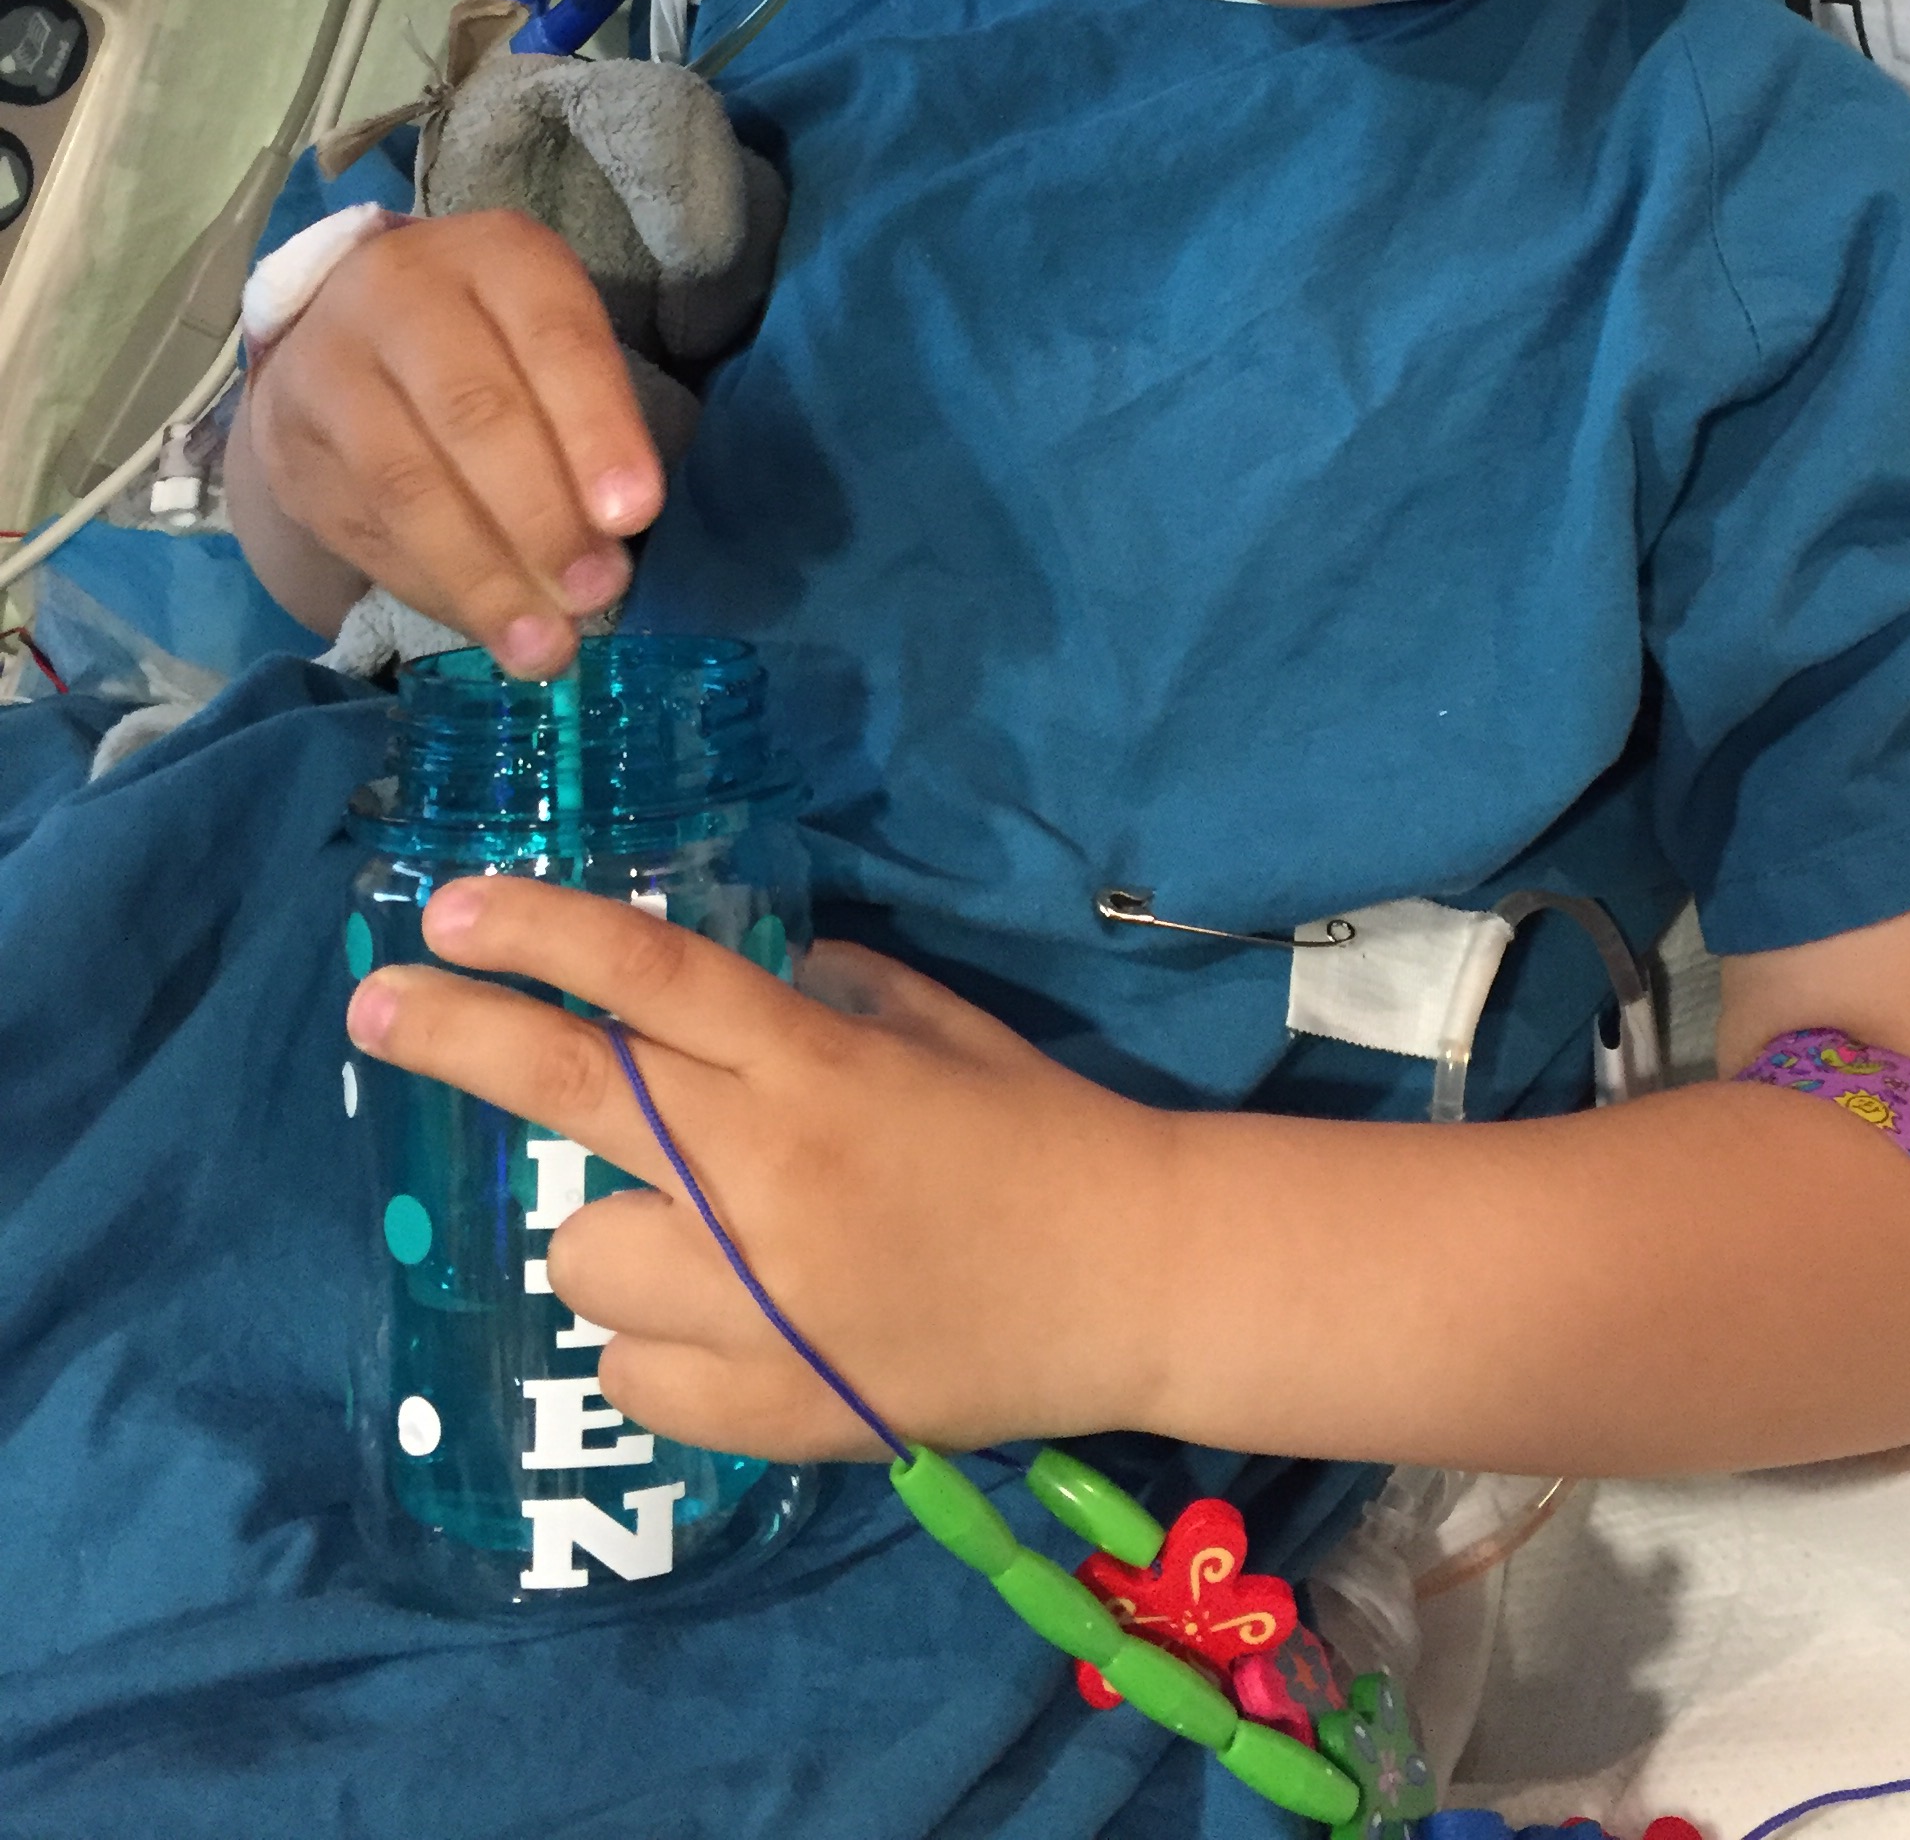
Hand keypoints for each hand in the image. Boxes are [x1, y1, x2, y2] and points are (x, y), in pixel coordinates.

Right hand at [241, 210, 661, 674]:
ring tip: (542, 646)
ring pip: (405, 483)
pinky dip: (430, 589)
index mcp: (494, 255)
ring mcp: (326, 366)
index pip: (553, 339)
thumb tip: (611, 541)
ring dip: (481, 576)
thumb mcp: (555, 348)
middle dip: (541, 517)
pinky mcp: (285, 444)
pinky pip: (362, 529)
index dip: (596, 431)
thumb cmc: (493, 345)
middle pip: (472, 413)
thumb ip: (588, 426)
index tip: (636, 516)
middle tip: (593, 594)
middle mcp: (396, 293)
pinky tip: (481, 624)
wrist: (349, 336)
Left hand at [346, 876, 1170, 1461]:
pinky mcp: (768, 1407)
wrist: (1128, 1279)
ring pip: (584, 1256)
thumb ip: (820, 998)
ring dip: (610, 1233)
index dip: (536, 935)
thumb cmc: (1034, 1129)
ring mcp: (761, 1299)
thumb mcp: (931, 1026)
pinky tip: (728, 1326)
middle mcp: (769, 1170)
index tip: (448, 905)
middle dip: (458, 1035)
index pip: (648, 977)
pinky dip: (657, 1346)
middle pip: (574, 1090)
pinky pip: (631, 1375)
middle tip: (379, 1004)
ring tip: (687, 1237)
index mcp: (816, 1063)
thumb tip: (711, 987)